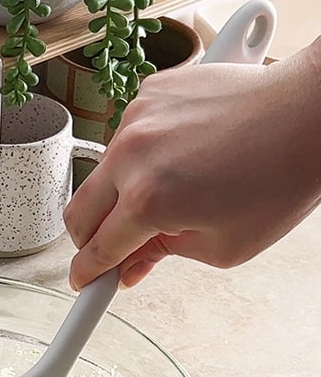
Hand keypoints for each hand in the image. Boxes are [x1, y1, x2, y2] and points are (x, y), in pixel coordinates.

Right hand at [64, 39, 320, 289]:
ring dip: (121, 190)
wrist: (312, 113)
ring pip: (103, 172)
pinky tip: (182, 153)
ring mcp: (136, 119)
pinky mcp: (149, 94)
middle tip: (115, 246)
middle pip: (79, 212)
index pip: (96, 250)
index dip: (89, 274)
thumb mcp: (225, 245)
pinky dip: (143, 152)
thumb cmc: (283, 176)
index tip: (86, 282)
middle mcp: (131, 157)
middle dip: (90, 237)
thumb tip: (130, 266)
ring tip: (170, 189)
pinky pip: (126, 135)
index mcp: (148, 201)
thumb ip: (163, 256)